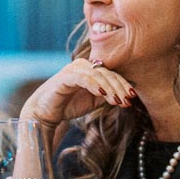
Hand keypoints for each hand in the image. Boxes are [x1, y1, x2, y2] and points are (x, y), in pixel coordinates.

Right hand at [20, 59, 134, 129]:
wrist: (46, 113)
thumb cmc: (70, 104)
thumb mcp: (94, 100)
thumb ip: (108, 94)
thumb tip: (128, 95)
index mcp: (90, 68)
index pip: (111, 74)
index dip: (123, 84)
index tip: (132, 97)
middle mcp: (83, 65)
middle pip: (107, 73)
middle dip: (119, 87)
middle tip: (128, 100)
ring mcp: (73, 69)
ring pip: (97, 75)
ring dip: (110, 88)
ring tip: (118, 100)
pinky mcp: (65, 77)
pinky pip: (83, 78)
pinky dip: (94, 84)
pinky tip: (102, 94)